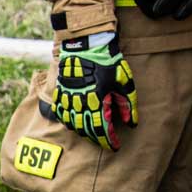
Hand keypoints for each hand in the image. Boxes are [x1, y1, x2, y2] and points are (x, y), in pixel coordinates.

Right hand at [51, 32, 136, 150]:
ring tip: (91, 134)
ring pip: (73, 124)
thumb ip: (128, 104)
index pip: (102, 129)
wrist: (86, 44)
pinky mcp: (61, 93)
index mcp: (98, 101)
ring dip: (83, 132)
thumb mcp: (124, 81)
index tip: (115, 147)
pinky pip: (62, 114)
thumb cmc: (108, 61)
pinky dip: (68, 121)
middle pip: (87, 130)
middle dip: (97, 139)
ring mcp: (69, 99)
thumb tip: (131, 122)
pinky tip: (74, 123)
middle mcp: (81, 103)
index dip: (109, 141)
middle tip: (105, 141)